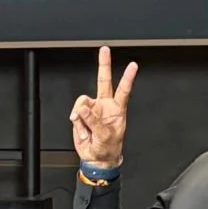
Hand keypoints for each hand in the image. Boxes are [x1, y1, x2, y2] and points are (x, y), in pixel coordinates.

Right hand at [70, 46, 137, 166]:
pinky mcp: (81, 115)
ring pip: (82, 101)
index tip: (132, 66)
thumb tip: (82, 109)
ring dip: (81, 116)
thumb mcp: (105, 137)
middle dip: (103, 64)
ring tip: (86, 130)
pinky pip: (74, 113)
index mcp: (117, 109)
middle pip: (103, 81)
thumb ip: (94, 121)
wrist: (96, 158)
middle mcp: (105, 105)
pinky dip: (76, 123)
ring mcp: (92, 109)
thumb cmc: (107, 148)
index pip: (123, 90)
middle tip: (105, 50)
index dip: (127, 78)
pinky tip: (83, 131)